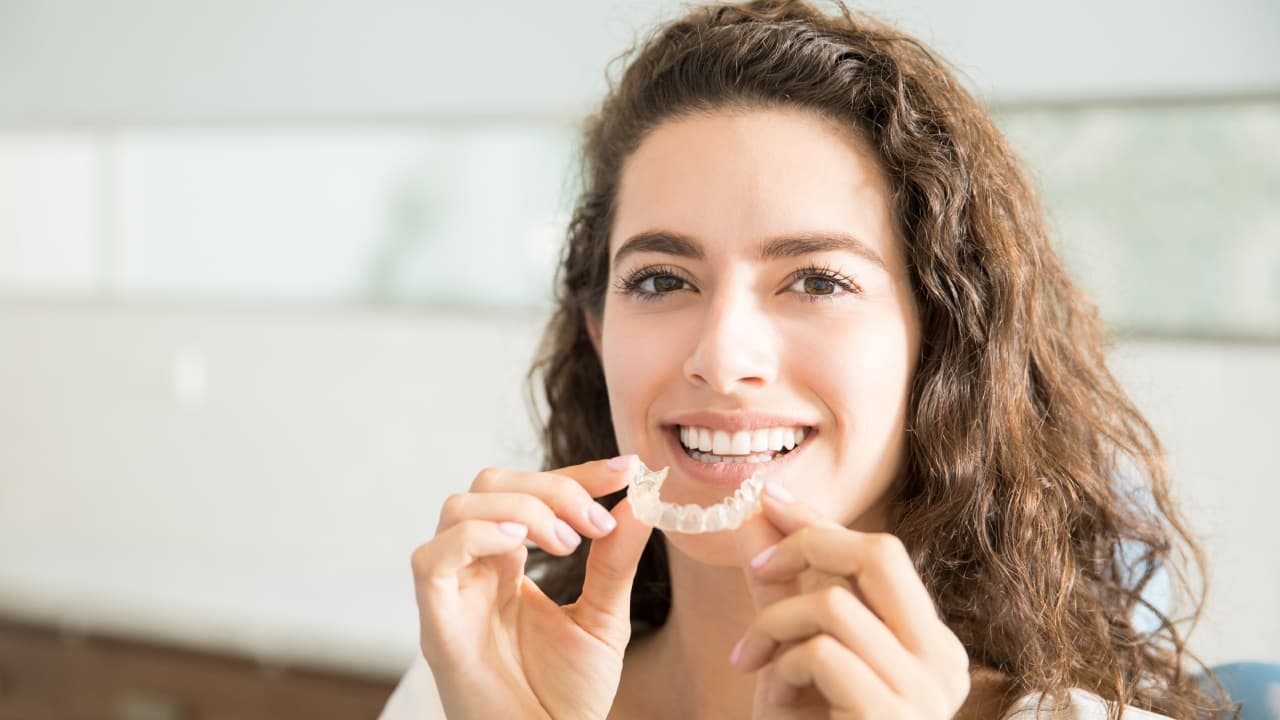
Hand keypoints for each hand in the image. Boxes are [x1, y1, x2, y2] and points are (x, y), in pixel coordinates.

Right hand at [410, 456, 652, 719]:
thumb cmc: (567, 696)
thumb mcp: (604, 618)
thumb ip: (616, 560)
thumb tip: (641, 500)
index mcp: (510, 564)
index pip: (531, 491)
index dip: (577, 473)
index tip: (626, 470)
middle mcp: (475, 569)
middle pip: (490, 485)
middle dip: (551, 487)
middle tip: (596, 523)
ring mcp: (452, 592)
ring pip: (459, 507)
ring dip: (521, 509)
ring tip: (567, 543)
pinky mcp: (436, 622)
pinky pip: (431, 558)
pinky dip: (473, 536)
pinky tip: (519, 546)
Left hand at [732, 487, 970, 719]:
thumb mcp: (798, 656)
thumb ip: (787, 591)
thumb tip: (759, 515)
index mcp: (932, 644)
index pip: (883, 556)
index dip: (821, 522)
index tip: (768, 499)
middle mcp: (944, 663)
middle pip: (880, 554)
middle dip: (808, 544)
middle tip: (758, 568)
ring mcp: (926, 695)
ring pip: (834, 603)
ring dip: (774, 624)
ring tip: (752, 660)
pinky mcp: (891, 718)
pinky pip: (822, 654)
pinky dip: (781, 665)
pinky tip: (769, 696)